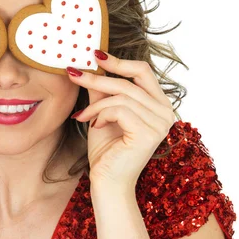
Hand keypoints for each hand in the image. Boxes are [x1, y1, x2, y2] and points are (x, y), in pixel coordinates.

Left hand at [67, 51, 175, 190]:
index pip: (143, 72)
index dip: (119, 61)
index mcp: (159, 106)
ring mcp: (160, 124)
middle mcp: (166, 113)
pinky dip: (101, 114)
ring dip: (95, 104)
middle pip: (130, 82)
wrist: (106, 183)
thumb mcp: (102, 114)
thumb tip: (92, 65)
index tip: (95, 55)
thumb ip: (102, 91)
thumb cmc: (106, 153)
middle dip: (98, 77)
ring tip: (82, 116)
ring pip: (122, 96)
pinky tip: (94, 126)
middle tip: (73, 74)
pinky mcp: (148, 133)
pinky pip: (120, 110)